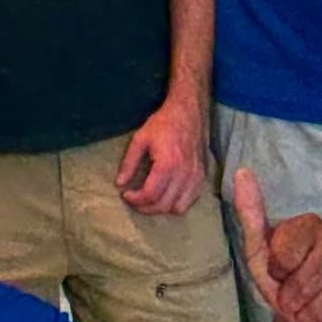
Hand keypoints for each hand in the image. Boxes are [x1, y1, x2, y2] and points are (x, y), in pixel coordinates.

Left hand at [116, 90, 207, 214]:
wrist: (188, 112)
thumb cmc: (163, 124)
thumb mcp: (140, 139)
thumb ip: (129, 163)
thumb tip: (120, 184)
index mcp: (168, 164)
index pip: (151, 194)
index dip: (135, 199)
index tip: (125, 194)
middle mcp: (184, 174)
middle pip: (164, 205)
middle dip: (145, 207)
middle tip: (134, 200)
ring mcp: (196, 177)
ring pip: (178, 208)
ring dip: (161, 209)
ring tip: (148, 200)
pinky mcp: (202, 176)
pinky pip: (190, 200)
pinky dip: (176, 204)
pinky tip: (165, 196)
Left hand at [231, 169, 321, 321]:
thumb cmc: (281, 282)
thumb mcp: (258, 251)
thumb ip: (250, 213)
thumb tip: (242, 172)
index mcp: (310, 225)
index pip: (286, 250)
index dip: (278, 270)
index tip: (278, 272)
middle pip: (306, 279)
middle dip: (292, 297)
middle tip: (292, 298)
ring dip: (309, 314)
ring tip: (308, 308)